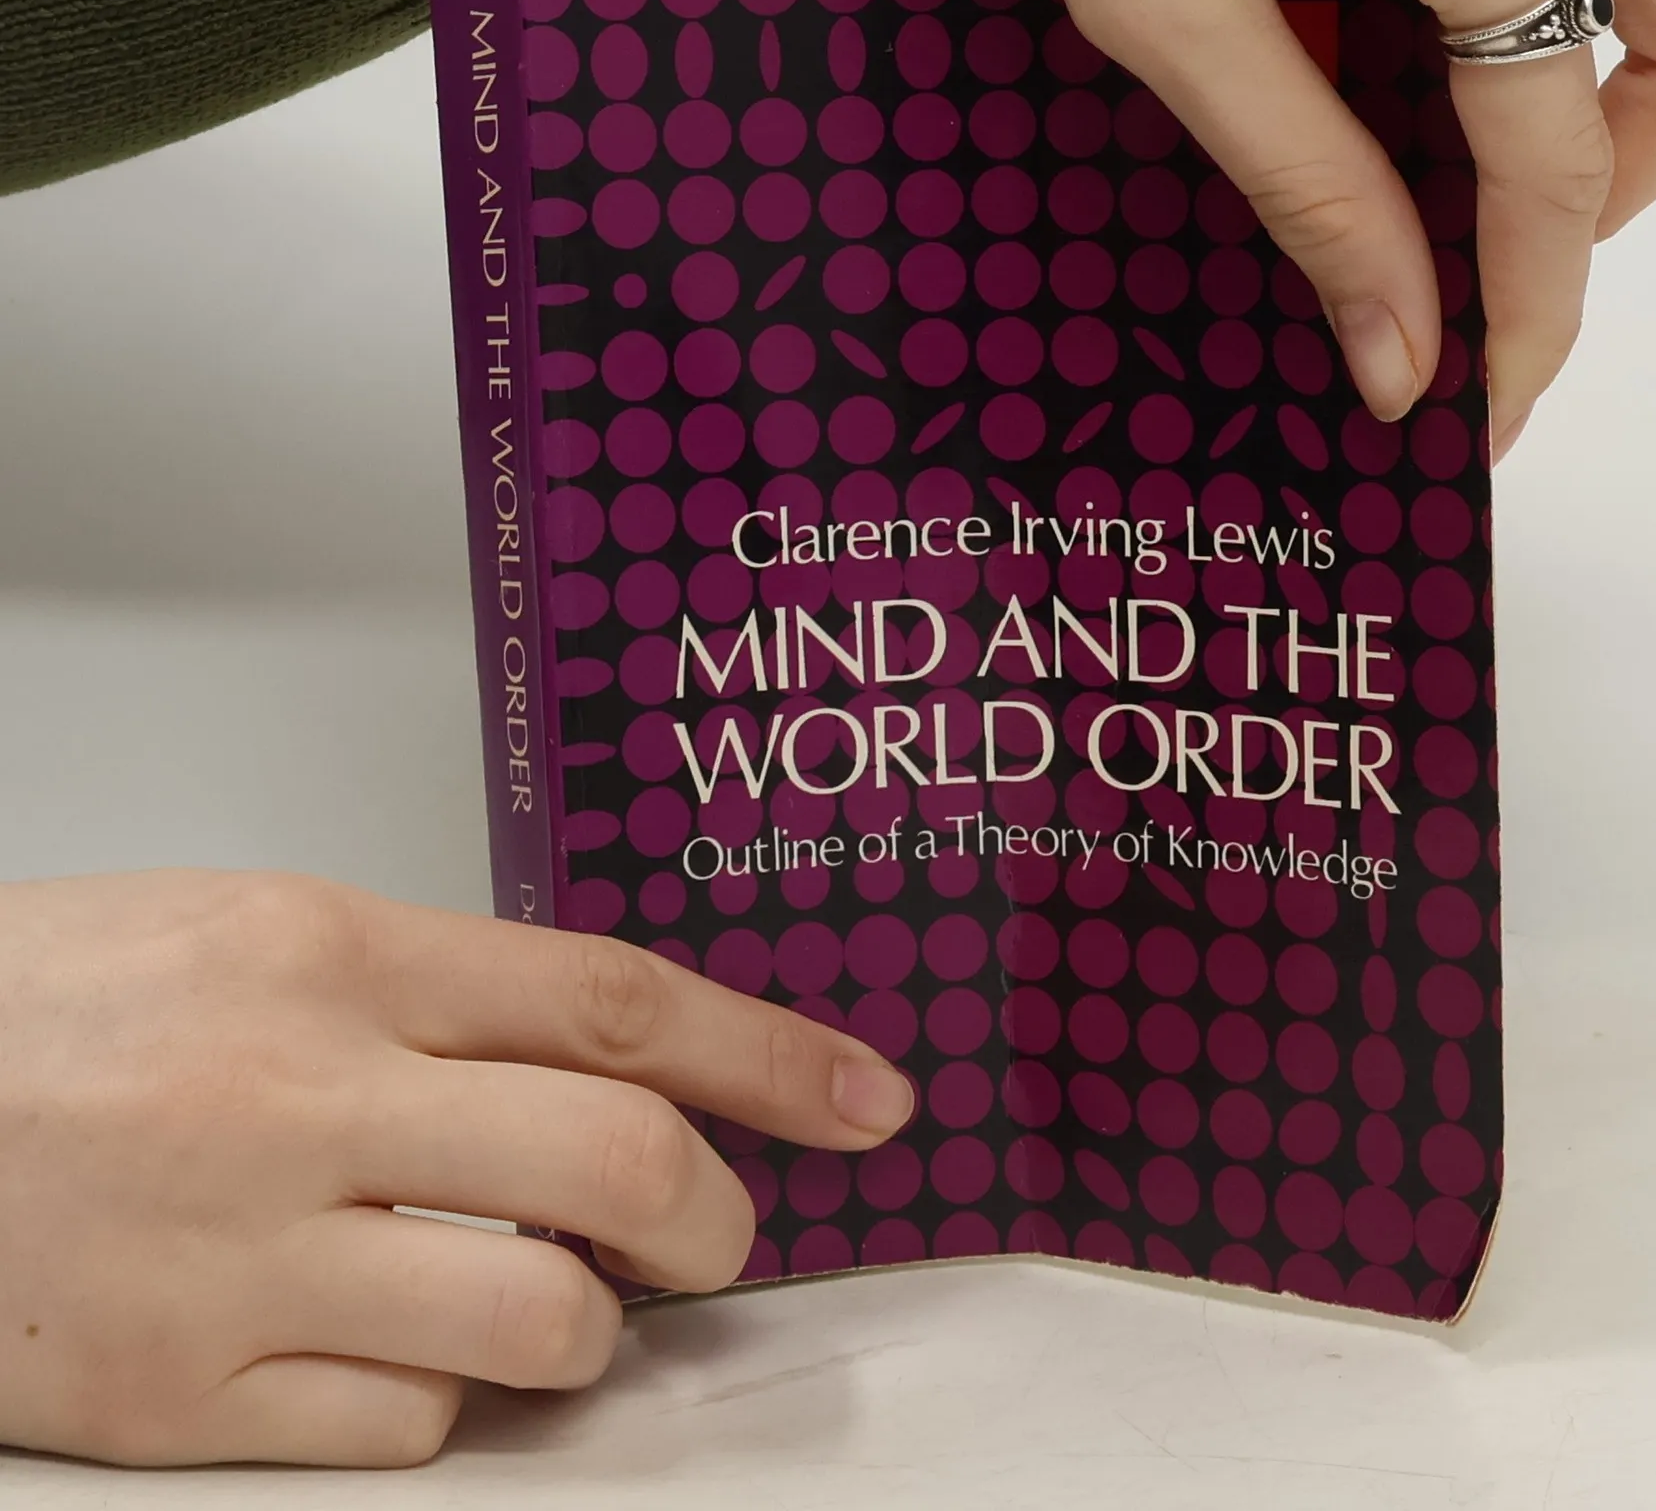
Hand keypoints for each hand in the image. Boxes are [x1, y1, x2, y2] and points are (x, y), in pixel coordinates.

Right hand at [0, 870, 913, 1467]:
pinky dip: (448, 1402)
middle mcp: (301, 1096)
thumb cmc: (58, 1005)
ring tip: (558, 1298)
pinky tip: (406, 1355)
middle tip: (720, 1227)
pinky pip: (406, 1430)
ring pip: (538, 1318)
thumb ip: (434, 992)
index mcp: (333, 953)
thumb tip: (607, 1061)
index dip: (772, 1054)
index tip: (868, 1096)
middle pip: (617, 1158)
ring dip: (594, 1322)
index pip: (617, 1000)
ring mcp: (240, 1258)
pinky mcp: (179, 1399)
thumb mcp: (256, 932)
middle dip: (718, 1210)